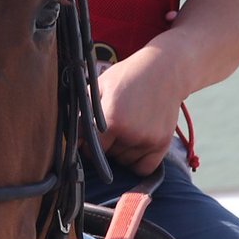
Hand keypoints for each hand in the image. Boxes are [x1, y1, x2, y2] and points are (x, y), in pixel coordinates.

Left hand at [96, 20, 185, 175]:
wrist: (164, 70)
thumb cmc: (127, 76)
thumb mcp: (99, 87)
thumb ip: (83, 114)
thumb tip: (73, 140)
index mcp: (113, 120)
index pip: (91, 149)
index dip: (86, 144)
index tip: (88, 137)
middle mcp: (132, 133)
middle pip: (107, 156)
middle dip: (104, 146)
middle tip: (111, 127)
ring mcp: (149, 140)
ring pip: (124, 162)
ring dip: (120, 152)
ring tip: (125, 129)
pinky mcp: (162, 143)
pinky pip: (144, 168)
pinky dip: (137, 162)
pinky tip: (134, 146)